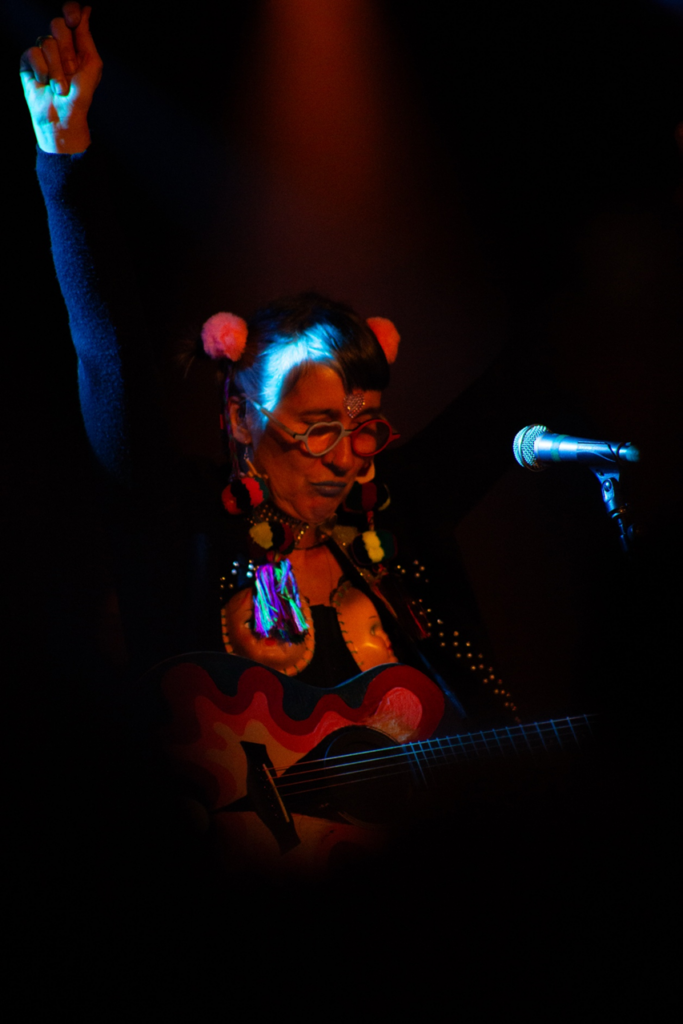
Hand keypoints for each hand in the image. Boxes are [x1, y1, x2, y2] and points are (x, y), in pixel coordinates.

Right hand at [20, 4, 101, 153]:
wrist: (64, 115)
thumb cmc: (81, 94)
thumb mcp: (91, 64)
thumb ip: (86, 36)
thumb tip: (86, 9)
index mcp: (75, 41)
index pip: (70, 13)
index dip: (71, 11)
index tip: (74, 21)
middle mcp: (58, 43)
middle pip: (58, 25)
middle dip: (68, 52)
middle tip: (72, 71)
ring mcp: (42, 51)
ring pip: (47, 42)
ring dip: (57, 69)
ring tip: (61, 86)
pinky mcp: (28, 61)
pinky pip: (33, 52)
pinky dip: (43, 71)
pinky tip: (45, 83)